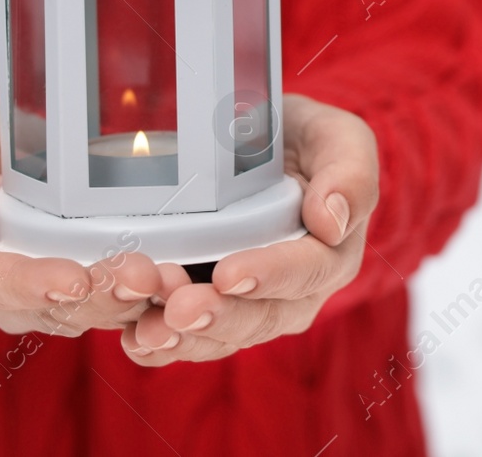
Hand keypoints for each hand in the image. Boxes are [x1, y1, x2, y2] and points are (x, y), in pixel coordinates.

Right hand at [0, 102, 163, 334]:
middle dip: (99, 296)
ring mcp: (51, 297)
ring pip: (91, 312)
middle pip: (54, 308)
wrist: (9, 158)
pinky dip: (145, 297)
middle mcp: (9, 293)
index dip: (35, 285)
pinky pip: (117, 304)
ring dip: (129, 300)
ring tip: (163, 279)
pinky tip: (175, 282)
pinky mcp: (90, 290)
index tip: (73, 280)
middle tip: (139, 278)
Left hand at [121, 94, 379, 362]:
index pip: (306, 272)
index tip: (230, 274)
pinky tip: (132, 338)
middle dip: (215, 316)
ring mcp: (243, 307)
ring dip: (179, 335)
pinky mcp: (203, 309)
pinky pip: (183, 340)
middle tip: (177, 307)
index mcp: (329, 255)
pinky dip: (157, 345)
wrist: (257, 142)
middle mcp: (289, 294)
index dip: (269, 275)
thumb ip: (350, 173)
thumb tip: (332, 222)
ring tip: (145, 326)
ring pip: (216, 337)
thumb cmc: (301, 139)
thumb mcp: (338, 137)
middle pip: (258, 318)